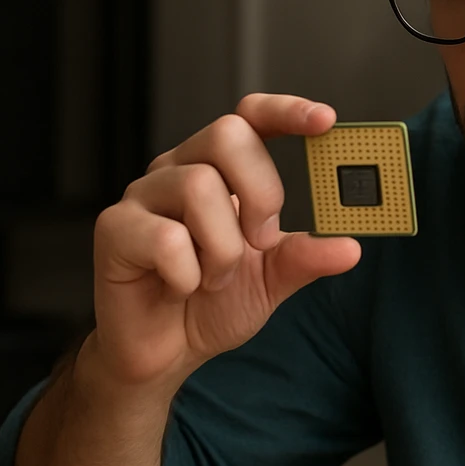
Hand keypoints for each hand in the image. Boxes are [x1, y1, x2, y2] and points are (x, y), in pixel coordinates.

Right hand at [87, 93, 361, 389]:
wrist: (164, 354)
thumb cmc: (210, 305)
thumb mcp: (271, 280)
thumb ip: (306, 257)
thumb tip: (350, 246)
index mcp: (218, 170)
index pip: (250, 116)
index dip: (287, 111)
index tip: (326, 121)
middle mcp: (179, 170)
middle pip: (226, 134)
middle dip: (260, 190)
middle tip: (260, 240)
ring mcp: (143, 196)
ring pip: (197, 186)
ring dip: (222, 248)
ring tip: (213, 278)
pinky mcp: (114, 229)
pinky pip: (165, 237)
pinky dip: (187, 275)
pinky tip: (180, 288)